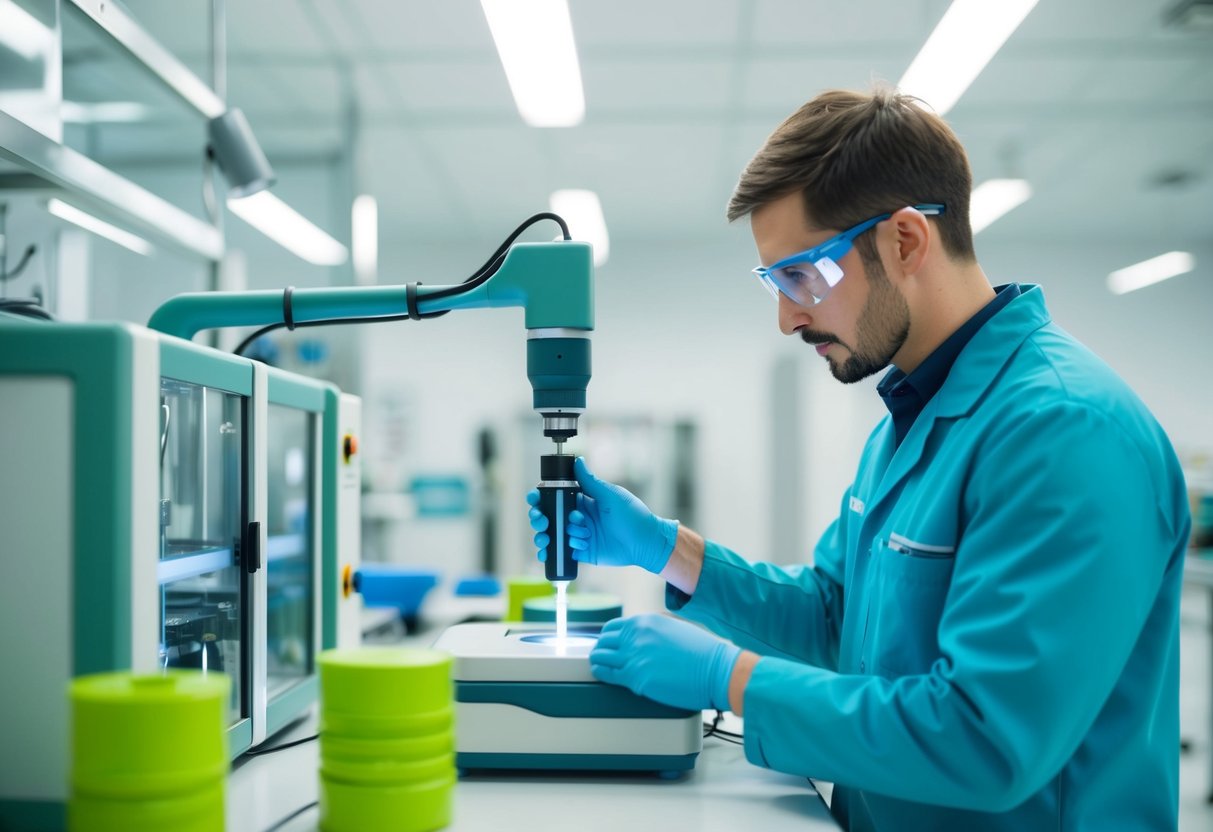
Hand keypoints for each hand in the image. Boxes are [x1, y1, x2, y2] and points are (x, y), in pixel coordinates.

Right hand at [526, 457, 677, 573]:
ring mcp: (578, 535)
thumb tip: (578, 461)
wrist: (645, 542)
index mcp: (582, 501)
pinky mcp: (581, 552)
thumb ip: (591, 482)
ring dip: (547, 536)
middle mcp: (577, 518)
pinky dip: (561, 549)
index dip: (541, 498)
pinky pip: (563, 551)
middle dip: (539, 518)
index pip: (555, 497)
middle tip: (542, 520)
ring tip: (549, 537)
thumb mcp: (611, 495)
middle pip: (549, 517)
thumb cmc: (633, 516)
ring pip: (552, 535)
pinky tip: (572, 546)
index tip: (534, 498)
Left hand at [589, 614, 740, 711]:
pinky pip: (609, 675)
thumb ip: (653, 631)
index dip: (607, 638)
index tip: (607, 644)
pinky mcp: (636, 678)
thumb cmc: (703, 653)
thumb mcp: (674, 628)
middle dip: (601, 649)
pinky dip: (602, 675)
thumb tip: (640, 638)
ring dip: (598, 661)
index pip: (612, 627)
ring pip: (601, 657)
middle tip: (601, 656)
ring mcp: (634, 656)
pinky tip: (602, 675)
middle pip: (603, 641)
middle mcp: (636, 635)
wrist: (716, 670)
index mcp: (645, 622)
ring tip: (598, 666)